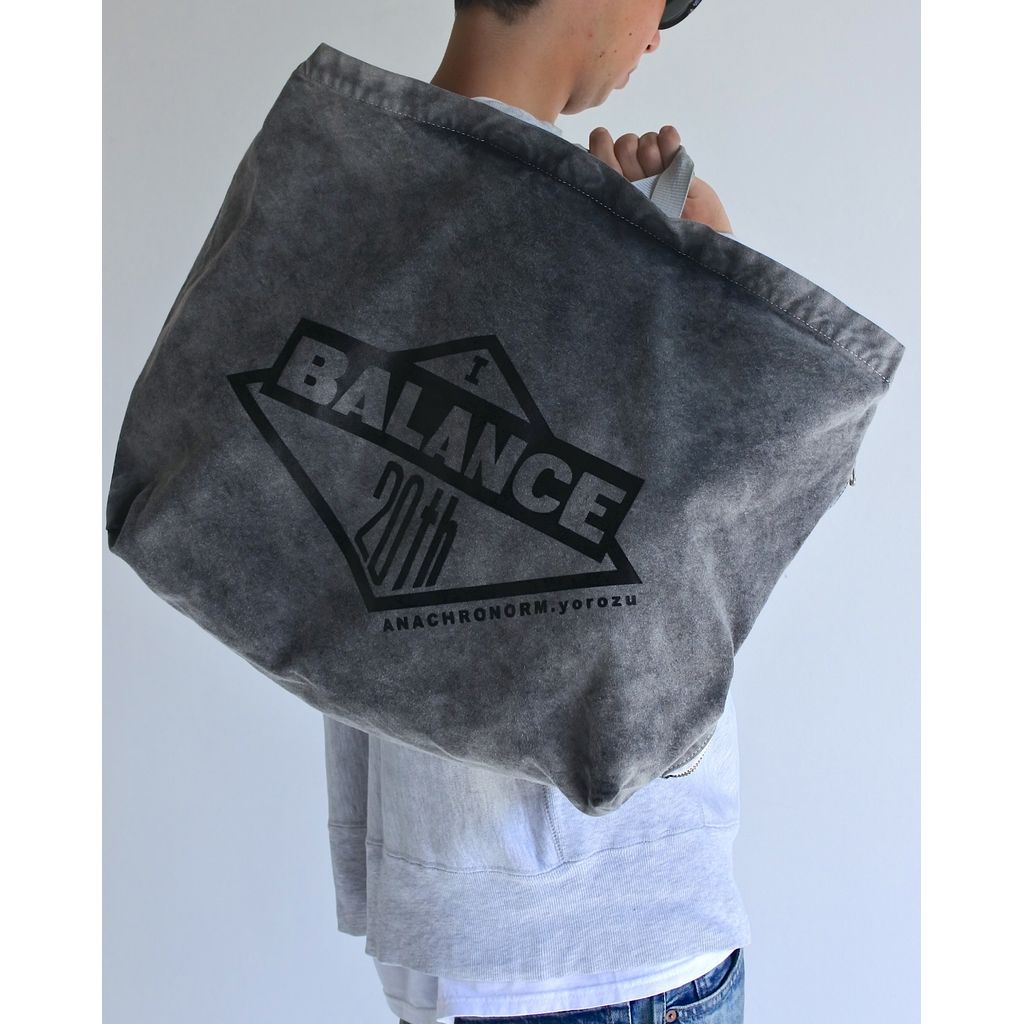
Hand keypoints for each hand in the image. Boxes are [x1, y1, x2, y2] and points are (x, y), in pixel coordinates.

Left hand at [588, 124, 732, 232]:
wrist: (693, 245)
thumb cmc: (656, 239)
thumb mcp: (627, 218)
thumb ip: (613, 190)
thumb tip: (597, 160)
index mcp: (615, 190)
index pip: (599, 155)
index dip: (601, 145)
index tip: (608, 151)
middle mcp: (633, 176)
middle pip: (625, 145)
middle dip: (632, 155)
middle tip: (644, 177)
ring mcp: (655, 168)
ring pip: (645, 141)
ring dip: (653, 152)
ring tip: (661, 174)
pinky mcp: (676, 163)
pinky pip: (667, 137)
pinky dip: (668, 138)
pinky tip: (671, 151)